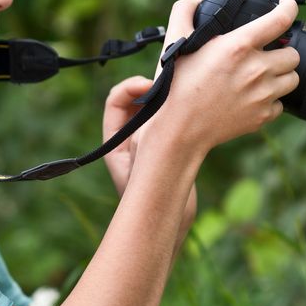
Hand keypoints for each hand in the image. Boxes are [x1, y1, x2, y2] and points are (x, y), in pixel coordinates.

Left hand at [103, 75, 197, 234]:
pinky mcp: (169, 143)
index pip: (114, 100)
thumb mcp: (142, 157)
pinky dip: (176, 107)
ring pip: (153, 106)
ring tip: (180, 92)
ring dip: (164, 96)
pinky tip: (190, 105)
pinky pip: (169, 116)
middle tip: (168, 85)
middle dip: (149, 87)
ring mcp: (149, 140)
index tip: (149, 86)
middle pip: (134, 98)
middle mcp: (130, 137)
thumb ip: (143, 128)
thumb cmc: (151, 196)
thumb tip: (152, 93)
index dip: (129, 87)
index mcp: (116, 140)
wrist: (171, 220)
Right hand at [143, 0, 299, 157]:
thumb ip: (184, 12)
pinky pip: (281, 105)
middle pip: (293, 54)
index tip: (288, 4)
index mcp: (238, 46)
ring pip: (293, 79)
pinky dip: (271, 101)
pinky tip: (255, 98)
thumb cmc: (177, 85)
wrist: (180, 128)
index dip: (289, 7)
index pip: (280, 19)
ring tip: (264, 77)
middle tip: (267, 54)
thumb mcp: (175, 41)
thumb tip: (197, 0)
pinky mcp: (263, 116)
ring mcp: (263, 95)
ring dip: (282, 75)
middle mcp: (256, 69)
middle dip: (282, 52)